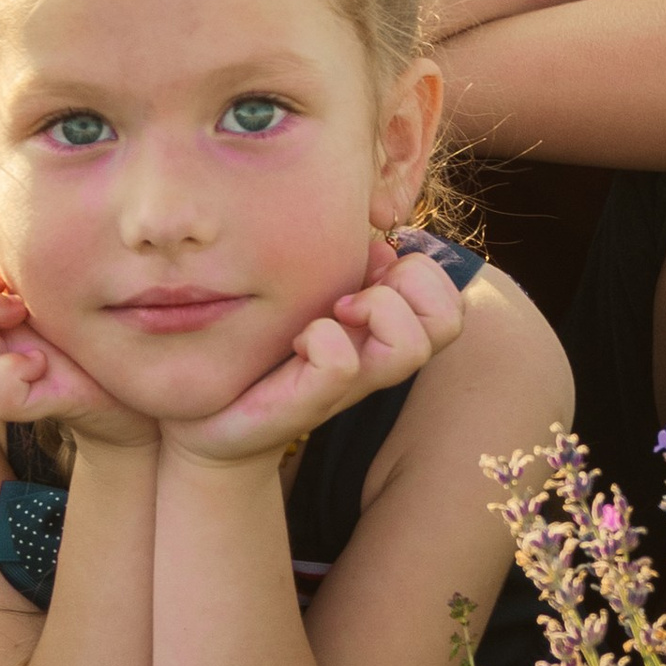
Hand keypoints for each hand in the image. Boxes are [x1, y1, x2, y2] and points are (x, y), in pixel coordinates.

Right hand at [0, 240, 153, 448]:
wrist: (140, 369)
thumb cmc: (89, 310)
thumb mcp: (47, 262)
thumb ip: (7, 242)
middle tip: (9, 282)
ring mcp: (4, 371)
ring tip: (25, 310)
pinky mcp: (37, 400)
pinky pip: (1, 396)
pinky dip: (14, 374)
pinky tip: (42, 361)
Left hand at [159, 237, 466, 467]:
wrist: (214, 419)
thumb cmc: (262, 349)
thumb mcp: (312, 293)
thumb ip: (352, 267)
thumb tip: (381, 245)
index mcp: (385, 329)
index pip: (451, 300)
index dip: (422, 272)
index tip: (368, 273)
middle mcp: (379, 358)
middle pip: (450, 320)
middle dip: (410, 285)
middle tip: (354, 294)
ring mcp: (351, 383)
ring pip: (411, 345)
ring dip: (375, 311)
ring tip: (331, 314)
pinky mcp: (311, 402)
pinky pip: (341, 360)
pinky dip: (320, 339)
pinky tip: (295, 340)